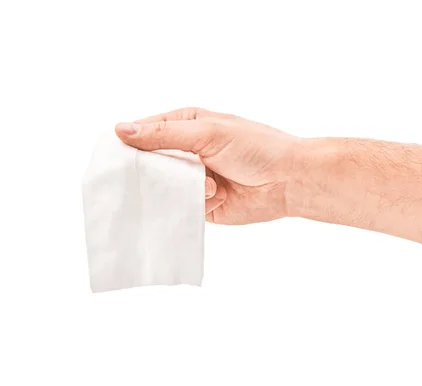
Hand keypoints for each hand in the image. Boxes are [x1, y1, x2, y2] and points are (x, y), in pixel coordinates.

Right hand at [115, 107, 300, 223]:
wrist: (289, 181)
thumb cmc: (256, 147)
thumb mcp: (208, 132)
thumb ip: (165, 134)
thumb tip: (121, 130)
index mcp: (187, 125)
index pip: (144, 132)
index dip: (129, 145)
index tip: (115, 159)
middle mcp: (188, 152)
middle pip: (150, 164)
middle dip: (159, 173)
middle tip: (176, 174)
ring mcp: (195, 179)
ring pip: (165, 189)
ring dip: (186, 189)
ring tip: (213, 184)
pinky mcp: (203, 204)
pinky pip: (183, 208)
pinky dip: (199, 204)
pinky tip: (219, 196)